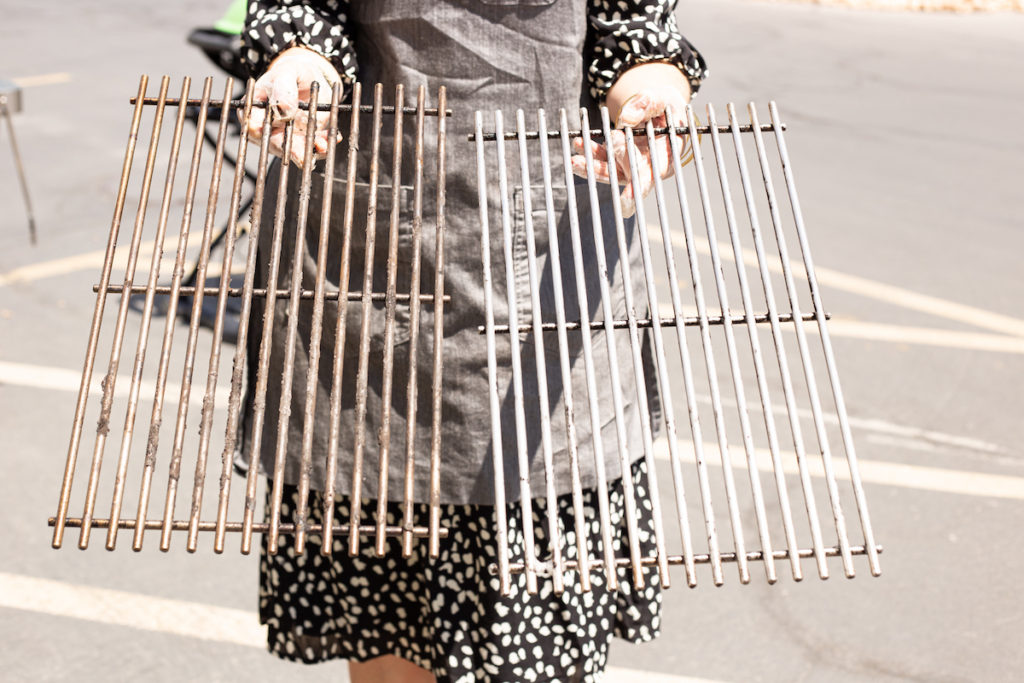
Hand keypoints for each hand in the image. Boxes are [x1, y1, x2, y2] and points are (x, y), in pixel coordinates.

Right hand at [246, 46, 340, 166]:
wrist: (309, 80)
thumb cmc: (290, 74)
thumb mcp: (286, 73)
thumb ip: (283, 87)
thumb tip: (283, 108)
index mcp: (254, 111)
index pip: (252, 125)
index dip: (259, 130)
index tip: (270, 129)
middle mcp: (268, 129)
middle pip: (275, 143)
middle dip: (290, 151)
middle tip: (302, 155)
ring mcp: (286, 137)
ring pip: (296, 150)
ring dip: (309, 151)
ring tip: (322, 146)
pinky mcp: (304, 141)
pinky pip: (314, 147)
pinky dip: (324, 144)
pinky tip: (334, 137)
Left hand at [571, 85, 689, 217]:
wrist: (660, 107)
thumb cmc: (666, 105)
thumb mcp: (661, 98)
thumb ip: (645, 105)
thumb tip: (625, 118)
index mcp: (667, 156)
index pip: (653, 175)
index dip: (639, 189)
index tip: (625, 202)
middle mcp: (650, 166)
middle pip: (625, 176)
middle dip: (602, 172)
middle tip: (578, 164)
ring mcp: (633, 164)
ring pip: (611, 171)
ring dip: (591, 167)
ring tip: (573, 160)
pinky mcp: (620, 158)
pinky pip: (604, 159)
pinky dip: (591, 153)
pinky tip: (579, 144)